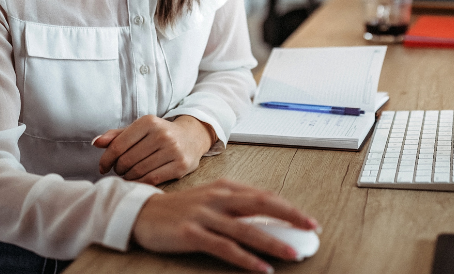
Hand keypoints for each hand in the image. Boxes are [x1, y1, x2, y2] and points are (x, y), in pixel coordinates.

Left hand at [94, 115, 215, 184]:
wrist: (192, 137)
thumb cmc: (159, 134)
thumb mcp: (140, 129)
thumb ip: (117, 135)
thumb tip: (96, 143)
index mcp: (149, 121)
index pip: (118, 145)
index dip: (106, 159)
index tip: (103, 167)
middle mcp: (162, 134)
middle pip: (127, 160)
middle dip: (118, 169)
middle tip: (119, 170)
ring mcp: (173, 150)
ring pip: (138, 171)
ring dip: (128, 177)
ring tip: (128, 175)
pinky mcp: (181, 165)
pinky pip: (152, 179)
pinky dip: (140, 182)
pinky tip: (138, 180)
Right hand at [132, 179, 318, 272]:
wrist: (142, 213)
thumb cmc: (181, 209)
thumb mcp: (211, 200)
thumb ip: (237, 206)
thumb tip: (269, 220)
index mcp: (226, 187)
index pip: (265, 196)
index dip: (289, 208)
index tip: (308, 220)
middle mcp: (218, 197)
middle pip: (262, 204)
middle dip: (290, 216)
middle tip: (311, 229)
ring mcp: (205, 214)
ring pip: (246, 229)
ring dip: (272, 242)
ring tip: (292, 253)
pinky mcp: (192, 233)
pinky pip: (225, 247)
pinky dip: (246, 259)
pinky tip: (261, 268)